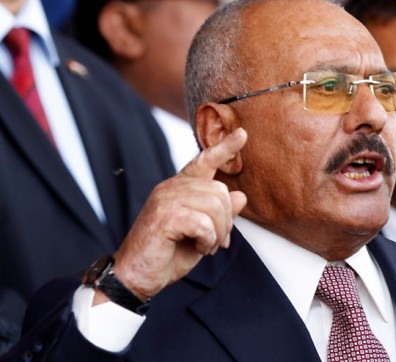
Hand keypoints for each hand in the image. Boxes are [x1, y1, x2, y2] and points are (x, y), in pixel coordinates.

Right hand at [99, 128, 247, 302]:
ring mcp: (166, 199)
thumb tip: (240, 196)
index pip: (204, 161)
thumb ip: (220, 214)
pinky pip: (204, 223)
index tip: (243, 134)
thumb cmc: (167, 255)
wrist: (137, 277)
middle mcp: (171, 187)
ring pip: (215, 207)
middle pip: (220, 191)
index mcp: (179, 188)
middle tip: (215, 241)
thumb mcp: (202, 233)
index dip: (225, 148)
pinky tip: (198, 248)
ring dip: (217, 233)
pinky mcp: (165, 216)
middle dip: (226, 221)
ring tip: (205, 246)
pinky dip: (208, 240)